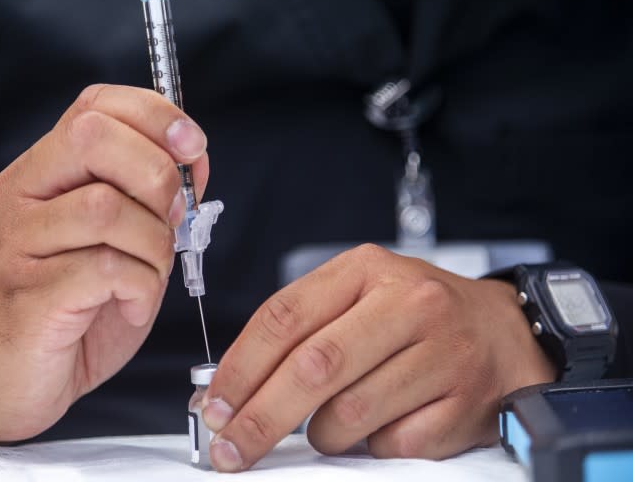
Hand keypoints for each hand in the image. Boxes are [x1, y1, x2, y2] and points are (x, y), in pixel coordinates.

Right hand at [0, 84, 208, 450]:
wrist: (0, 380)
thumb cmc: (68, 309)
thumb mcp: (116, 242)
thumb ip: (146, 200)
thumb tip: (194, 162)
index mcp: (44, 172)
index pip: (95, 104)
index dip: (155, 115)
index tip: (192, 148)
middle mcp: (22, 196)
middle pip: (94, 138)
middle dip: (157, 175)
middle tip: (170, 220)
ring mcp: (19, 244)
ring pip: (107, 207)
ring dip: (154, 244)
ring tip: (149, 275)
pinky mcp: (29, 295)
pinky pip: (106, 269)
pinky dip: (141, 289)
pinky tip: (131, 306)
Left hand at [202, 244, 555, 470]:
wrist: (505, 333)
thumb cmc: (414, 315)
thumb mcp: (358, 296)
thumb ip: (298, 332)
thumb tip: (227, 391)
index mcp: (367, 269)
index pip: (285, 316)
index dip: (241, 368)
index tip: (214, 406)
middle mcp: (408, 304)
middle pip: (314, 367)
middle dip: (261, 417)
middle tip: (230, 450)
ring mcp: (442, 353)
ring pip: (350, 413)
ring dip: (323, 433)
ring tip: (330, 424)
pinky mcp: (464, 402)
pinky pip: (392, 443)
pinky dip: (372, 445)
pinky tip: (381, 425)